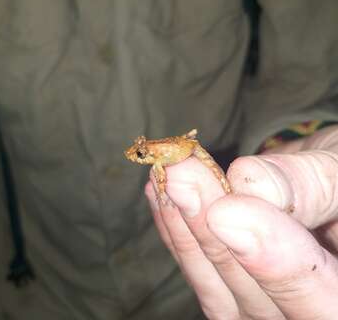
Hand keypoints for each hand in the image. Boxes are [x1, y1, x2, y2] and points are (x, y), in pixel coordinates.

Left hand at [145, 125, 337, 319]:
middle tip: (179, 177)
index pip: (323, 301)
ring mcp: (266, 310)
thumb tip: (250, 183)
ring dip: (186, 230)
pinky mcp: (234, 294)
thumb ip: (313, 184)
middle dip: (211, 231)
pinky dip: (178, 236)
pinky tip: (160, 198)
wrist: (322, 184)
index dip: (274, 261)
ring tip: (166, 178)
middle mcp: (307, 314)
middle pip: (259, 297)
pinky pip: (203, 278)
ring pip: (221, 291)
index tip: (225, 212)